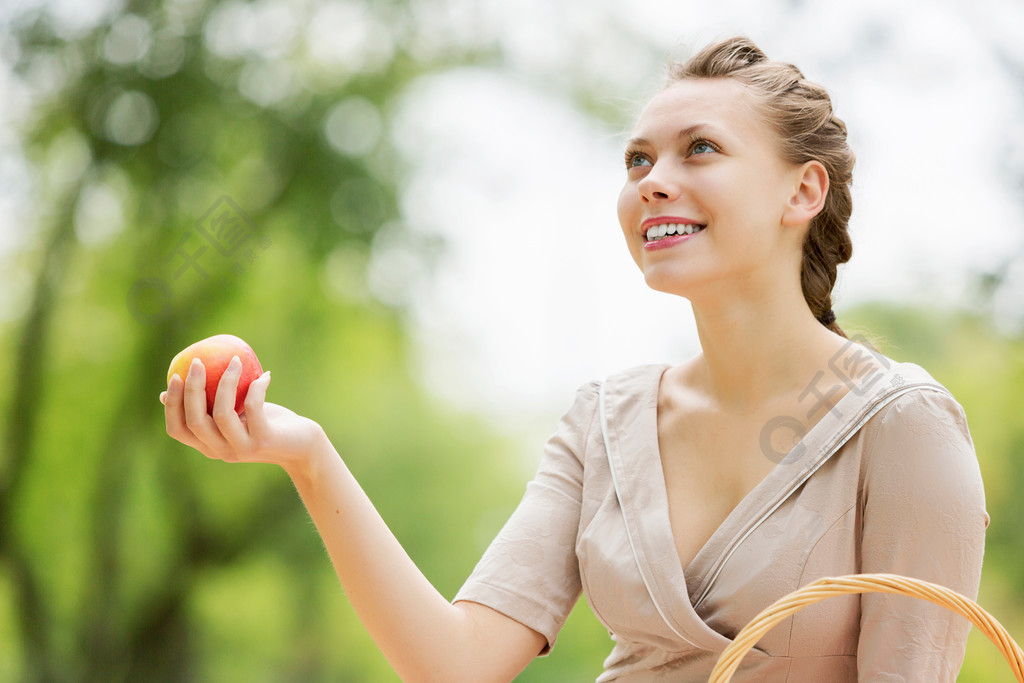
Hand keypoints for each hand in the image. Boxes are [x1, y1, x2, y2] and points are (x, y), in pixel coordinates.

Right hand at [161, 356, 321, 468]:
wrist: (302, 447)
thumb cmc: (266, 424)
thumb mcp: (235, 415)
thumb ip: (210, 405)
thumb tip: (170, 387)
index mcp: (208, 445)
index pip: (177, 430)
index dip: (171, 404)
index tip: (174, 376)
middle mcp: (220, 451)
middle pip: (194, 421)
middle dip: (192, 388)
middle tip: (197, 361)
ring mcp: (241, 448)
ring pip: (221, 414)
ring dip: (226, 382)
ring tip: (235, 360)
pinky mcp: (263, 440)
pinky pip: (253, 408)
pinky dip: (256, 388)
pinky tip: (265, 376)